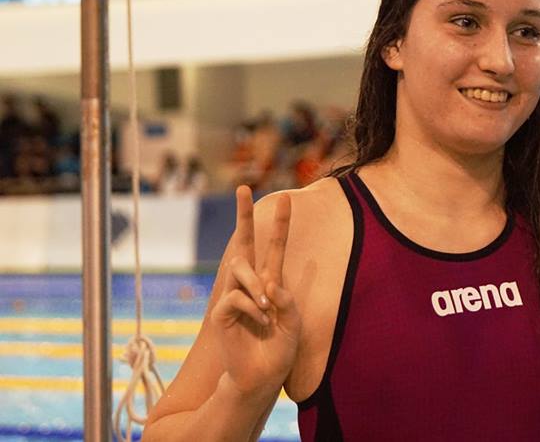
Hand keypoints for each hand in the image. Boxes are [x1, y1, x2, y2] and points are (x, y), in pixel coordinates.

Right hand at [210, 186, 300, 396]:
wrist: (261, 376)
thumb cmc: (279, 350)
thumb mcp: (293, 323)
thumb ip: (286, 301)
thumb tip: (269, 285)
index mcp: (271, 282)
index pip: (274, 248)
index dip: (280, 224)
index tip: (284, 199)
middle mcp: (251, 285)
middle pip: (243, 243)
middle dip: (242, 215)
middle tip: (241, 188)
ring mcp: (234, 296)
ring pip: (241, 270)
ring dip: (256, 286)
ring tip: (267, 310)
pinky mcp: (222, 312)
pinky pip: (235, 297)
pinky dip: (251, 306)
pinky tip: (259, 319)